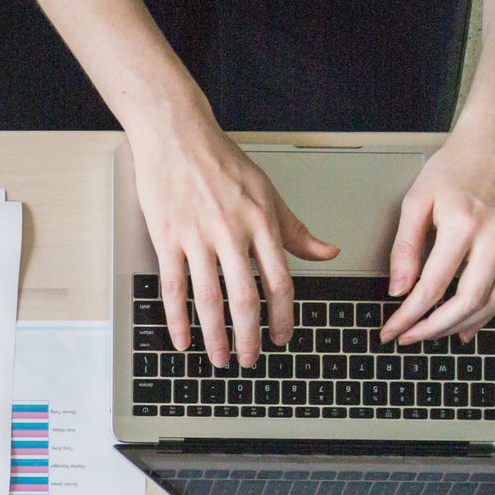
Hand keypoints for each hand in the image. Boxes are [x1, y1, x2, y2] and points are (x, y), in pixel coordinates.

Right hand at [130, 109, 337, 367]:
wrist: (177, 134)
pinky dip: (178, 319)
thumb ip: (295, 230)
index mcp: (261, 222)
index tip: (283, 338)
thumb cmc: (220, 161)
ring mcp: (197, 237)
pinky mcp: (167, 238)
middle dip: (250, 336)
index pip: (279, 279)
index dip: (283, 315)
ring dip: (215, 336)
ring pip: (209, 299)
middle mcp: (232, 232)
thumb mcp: (267, 192)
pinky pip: (174, 288)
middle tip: (251, 360)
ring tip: (219, 359)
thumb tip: (327, 253)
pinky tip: (183, 340)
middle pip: (245, 297)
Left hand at [379, 119, 494, 346]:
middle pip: (465, 302)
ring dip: (461, 325)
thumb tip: (398, 289)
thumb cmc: (458, 162)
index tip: (392, 331)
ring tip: (435, 335)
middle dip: (433, 329)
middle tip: (410, 338)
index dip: (408, 317)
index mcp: (463, 224)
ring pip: (492, 301)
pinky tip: (468, 323)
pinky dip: (488, 311)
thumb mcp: (417, 200)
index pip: (431, 287)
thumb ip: (405, 247)